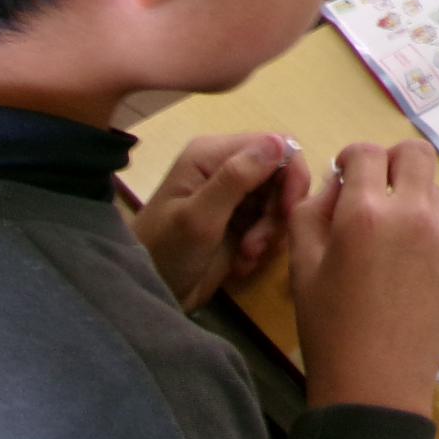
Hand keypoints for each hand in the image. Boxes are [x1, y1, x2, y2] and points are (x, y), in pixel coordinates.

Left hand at [132, 133, 308, 311]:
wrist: (148, 296)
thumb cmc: (164, 253)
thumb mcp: (199, 218)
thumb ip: (236, 178)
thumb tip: (279, 142)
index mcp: (213, 154)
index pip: (276, 145)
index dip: (290, 175)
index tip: (286, 211)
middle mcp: (227, 168)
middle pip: (282, 175)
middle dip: (277, 211)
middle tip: (257, 243)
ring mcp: (234, 196)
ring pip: (280, 202)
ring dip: (270, 232)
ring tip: (247, 255)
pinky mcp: (240, 222)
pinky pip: (272, 224)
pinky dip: (263, 245)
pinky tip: (242, 262)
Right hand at [289, 141, 438, 415]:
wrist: (376, 384)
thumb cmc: (329, 327)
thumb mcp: (302, 265)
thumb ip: (313, 209)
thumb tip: (338, 181)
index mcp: (366, 214)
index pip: (367, 152)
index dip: (351, 158)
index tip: (346, 175)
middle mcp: (414, 215)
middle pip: (416, 153)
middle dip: (392, 163)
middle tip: (377, 190)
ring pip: (432, 193)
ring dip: (411, 202)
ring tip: (391, 247)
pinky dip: (429, 238)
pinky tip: (411, 275)